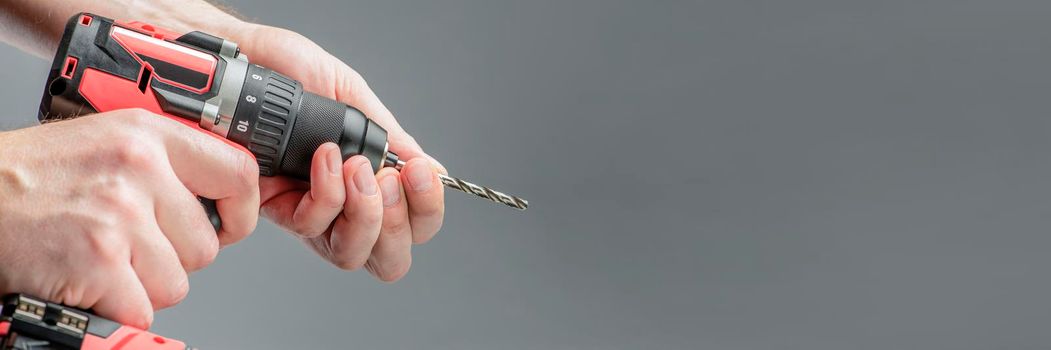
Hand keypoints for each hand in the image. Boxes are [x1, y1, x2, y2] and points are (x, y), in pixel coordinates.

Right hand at [0, 109, 259, 328]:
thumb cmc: (30, 179)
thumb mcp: (105, 143)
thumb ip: (163, 163)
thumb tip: (218, 199)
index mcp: (147, 134)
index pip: (239, 172)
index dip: (241, 211)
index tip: (228, 224)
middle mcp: (138, 168)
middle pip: (206, 245)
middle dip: (171, 258)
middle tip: (126, 244)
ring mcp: (119, 214)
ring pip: (176, 282)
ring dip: (140, 284)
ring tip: (98, 257)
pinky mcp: (99, 260)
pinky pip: (142, 308)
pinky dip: (113, 307)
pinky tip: (83, 278)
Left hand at [230, 24, 445, 281]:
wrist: (247, 58)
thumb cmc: (294, 74)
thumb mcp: (354, 99)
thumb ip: (391, 140)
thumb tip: (436, 171)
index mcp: (372, 185)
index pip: (415, 226)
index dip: (426, 212)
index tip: (423, 174)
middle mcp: (345, 209)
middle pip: (389, 258)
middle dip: (398, 224)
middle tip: (389, 180)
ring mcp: (312, 215)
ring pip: (351, 254)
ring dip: (364, 214)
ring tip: (357, 168)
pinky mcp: (275, 212)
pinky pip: (311, 227)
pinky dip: (327, 193)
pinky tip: (325, 157)